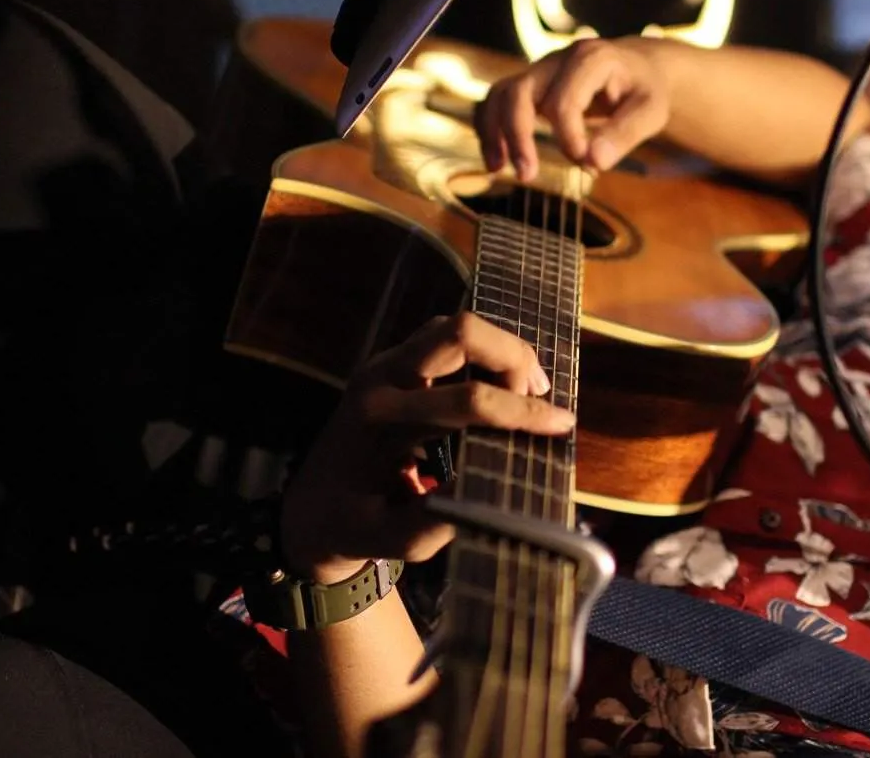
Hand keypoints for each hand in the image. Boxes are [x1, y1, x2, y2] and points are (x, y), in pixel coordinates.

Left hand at [279, 312, 573, 583]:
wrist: (309, 509)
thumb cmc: (350, 527)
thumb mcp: (387, 541)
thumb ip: (431, 526)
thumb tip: (486, 503)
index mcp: (379, 421)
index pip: (465, 400)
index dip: (519, 411)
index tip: (560, 425)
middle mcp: (380, 379)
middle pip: (459, 332)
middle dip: (512, 356)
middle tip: (541, 396)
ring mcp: (384, 365)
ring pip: (454, 326)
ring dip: (500, 350)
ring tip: (530, 390)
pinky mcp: (392, 364)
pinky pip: (445, 338)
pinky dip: (483, 352)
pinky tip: (505, 384)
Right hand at [476, 37, 670, 182]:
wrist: (638, 69)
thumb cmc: (644, 91)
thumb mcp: (651, 112)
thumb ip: (625, 136)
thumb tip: (594, 162)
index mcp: (591, 60)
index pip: (563, 101)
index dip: (568, 138)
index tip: (586, 163)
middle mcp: (558, 60)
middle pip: (520, 93)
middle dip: (518, 135)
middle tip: (527, 174)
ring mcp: (539, 70)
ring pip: (500, 94)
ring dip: (494, 132)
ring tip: (497, 168)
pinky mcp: (530, 85)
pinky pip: (496, 101)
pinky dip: (489, 128)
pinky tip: (496, 158)